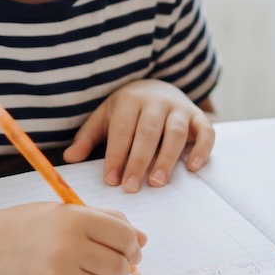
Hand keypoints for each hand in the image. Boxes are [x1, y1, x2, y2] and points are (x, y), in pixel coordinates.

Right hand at [0, 202, 146, 274]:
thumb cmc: (26, 225)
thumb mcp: (64, 210)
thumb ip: (106, 219)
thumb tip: (141, 239)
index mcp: (75, 220)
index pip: (125, 237)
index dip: (132, 245)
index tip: (130, 249)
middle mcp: (68, 248)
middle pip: (119, 266)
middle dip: (120, 265)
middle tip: (108, 260)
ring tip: (81, 267)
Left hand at [63, 79, 214, 190]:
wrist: (157, 87)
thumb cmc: (127, 111)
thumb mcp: (105, 118)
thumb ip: (88, 138)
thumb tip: (69, 158)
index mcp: (130, 101)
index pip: (122, 130)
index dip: (116, 155)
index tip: (111, 180)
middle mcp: (156, 102)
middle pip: (148, 132)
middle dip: (139, 161)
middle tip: (131, 187)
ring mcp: (179, 108)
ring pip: (176, 132)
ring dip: (167, 158)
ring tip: (157, 183)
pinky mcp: (198, 116)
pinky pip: (206, 131)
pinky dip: (201, 149)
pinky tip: (192, 168)